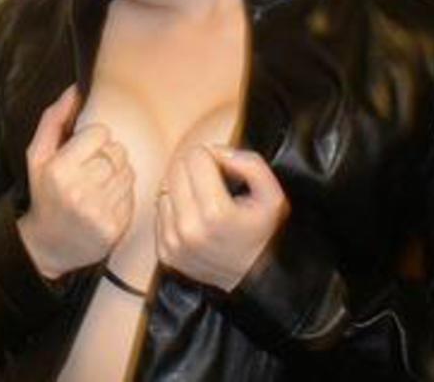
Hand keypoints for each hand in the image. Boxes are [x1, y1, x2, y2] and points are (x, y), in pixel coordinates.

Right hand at [17, 85, 134, 278]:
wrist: (47, 246)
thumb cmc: (45, 193)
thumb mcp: (38, 156)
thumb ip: (54, 119)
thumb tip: (75, 88)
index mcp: (59, 170)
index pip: (100, 133)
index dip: (93, 139)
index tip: (82, 152)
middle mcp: (79, 192)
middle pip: (117, 151)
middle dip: (107, 156)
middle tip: (91, 170)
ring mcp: (99, 211)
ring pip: (128, 171)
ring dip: (117, 174)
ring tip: (98, 186)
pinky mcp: (115, 227)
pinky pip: (132, 194)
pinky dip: (122, 194)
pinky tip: (105, 202)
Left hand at [155, 144, 289, 291]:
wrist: (252, 281)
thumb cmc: (262, 236)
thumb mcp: (272, 196)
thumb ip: (251, 164)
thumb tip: (220, 153)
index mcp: (215, 213)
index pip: (196, 156)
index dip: (215, 157)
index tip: (226, 170)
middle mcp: (189, 229)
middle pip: (177, 168)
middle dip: (197, 167)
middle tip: (216, 181)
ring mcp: (174, 242)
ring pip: (166, 186)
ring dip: (184, 186)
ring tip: (206, 199)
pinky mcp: (165, 251)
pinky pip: (161, 209)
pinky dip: (176, 207)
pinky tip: (196, 216)